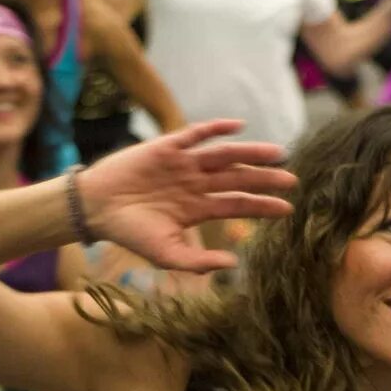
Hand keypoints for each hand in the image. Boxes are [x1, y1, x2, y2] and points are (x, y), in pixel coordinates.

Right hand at [76, 121, 297, 273]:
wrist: (96, 209)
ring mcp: (183, 164)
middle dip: (265, 179)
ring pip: (224, 156)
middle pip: (238, 178)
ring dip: (251, 153)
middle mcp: (195, 184)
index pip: (237, 204)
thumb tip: (234, 264)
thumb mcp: (166, 255)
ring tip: (278, 153)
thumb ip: (199, 261)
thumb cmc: (130, 234)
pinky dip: (216, 129)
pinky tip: (238, 127)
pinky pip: (196, 135)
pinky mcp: (167, 147)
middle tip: (293, 180)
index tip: (288, 208)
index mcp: (197, 208)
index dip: (263, 206)